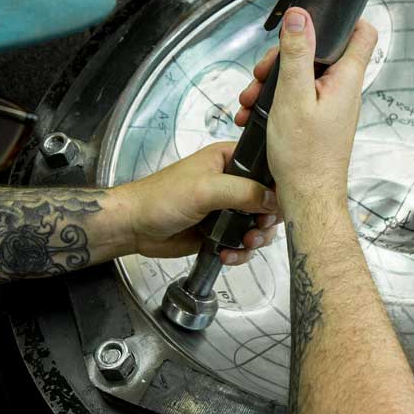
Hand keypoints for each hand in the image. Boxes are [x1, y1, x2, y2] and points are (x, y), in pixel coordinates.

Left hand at [112, 143, 281, 263]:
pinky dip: (240, 252)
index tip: (277, 205)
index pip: (267, 167)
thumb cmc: (160, 197)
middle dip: (267, 219)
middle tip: (256, 229)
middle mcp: (232, 182)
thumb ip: (243, 192)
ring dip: (255, 239)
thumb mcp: (205, 189)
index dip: (277, 186)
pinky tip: (226, 254)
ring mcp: (227, 208)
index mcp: (229, 159)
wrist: (136, 227)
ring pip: (259, 225)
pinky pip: (243, 243)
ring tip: (242, 244)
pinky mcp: (221, 230)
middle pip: (269, 200)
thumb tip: (274, 200)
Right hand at [236, 8, 376, 215]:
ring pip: (304, 77)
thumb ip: (297, 54)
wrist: (307, 198)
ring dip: (274, 82)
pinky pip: (298, 98)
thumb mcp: (292, 97)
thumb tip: (300, 17)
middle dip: (285, 57)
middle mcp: (344, 90)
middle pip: (320, 53)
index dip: (341, 20)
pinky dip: (277, 101)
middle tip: (264, 73)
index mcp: (346, 79)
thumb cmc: (305, 158)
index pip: (361, 33)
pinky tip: (257, 113)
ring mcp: (332, 106)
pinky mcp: (319, 120)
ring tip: (252, 99)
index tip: (314, 20)